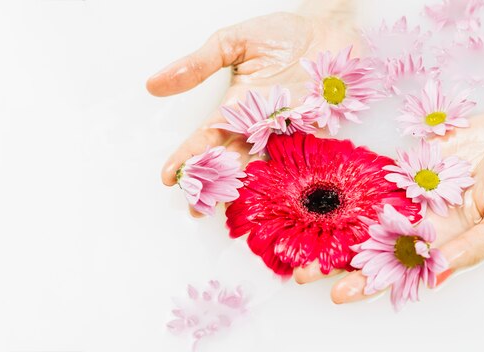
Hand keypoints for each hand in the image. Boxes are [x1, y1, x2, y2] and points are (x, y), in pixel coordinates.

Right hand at [146, 2, 358, 215]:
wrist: (329, 29)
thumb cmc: (282, 35)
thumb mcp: (232, 43)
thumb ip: (199, 65)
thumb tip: (154, 84)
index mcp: (235, 110)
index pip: (205, 140)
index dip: (187, 158)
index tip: (168, 176)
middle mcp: (258, 129)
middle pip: (229, 164)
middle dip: (211, 187)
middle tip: (195, 208)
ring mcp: (287, 136)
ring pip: (262, 170)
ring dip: (245, 190)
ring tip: (227, 208)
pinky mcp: (316, 137)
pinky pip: (302, 164)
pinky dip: (290, 181)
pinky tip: (275, 198)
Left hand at [296, 97, 483, 303]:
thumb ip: (473, 248)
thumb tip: (436, 273)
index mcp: (442, 244)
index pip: (398, 271)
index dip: (368, 285)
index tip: (338, 294)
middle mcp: (419, 224)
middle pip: (370, 248)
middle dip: (337, 261)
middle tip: (301, 271)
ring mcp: (408, 195)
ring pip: (363, 216)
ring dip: (332, 228)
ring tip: (299, 238)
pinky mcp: (404, 168)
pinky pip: (372, 180)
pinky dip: (347, 189)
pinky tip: (319, 197)